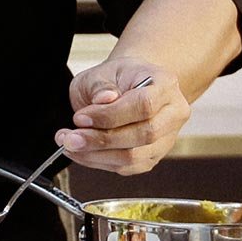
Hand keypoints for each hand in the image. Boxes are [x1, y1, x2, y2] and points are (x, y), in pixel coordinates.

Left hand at [55, 57, 190, 174]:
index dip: (109, 115)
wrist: (128, 85)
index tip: (79, 118)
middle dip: (100, 140)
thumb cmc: (116, 77)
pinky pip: (127, 168)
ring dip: (95, 155)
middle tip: (69, 138)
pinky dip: (98, 162)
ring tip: (69, 145)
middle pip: (142, 135)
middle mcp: (173, 113)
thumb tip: (103, 99)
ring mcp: (165, 138)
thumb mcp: (101, 72)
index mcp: (165, 84)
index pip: (144, 105)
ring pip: (134, 157)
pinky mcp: (152, 156)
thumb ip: (100, 85)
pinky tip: (81, 152)